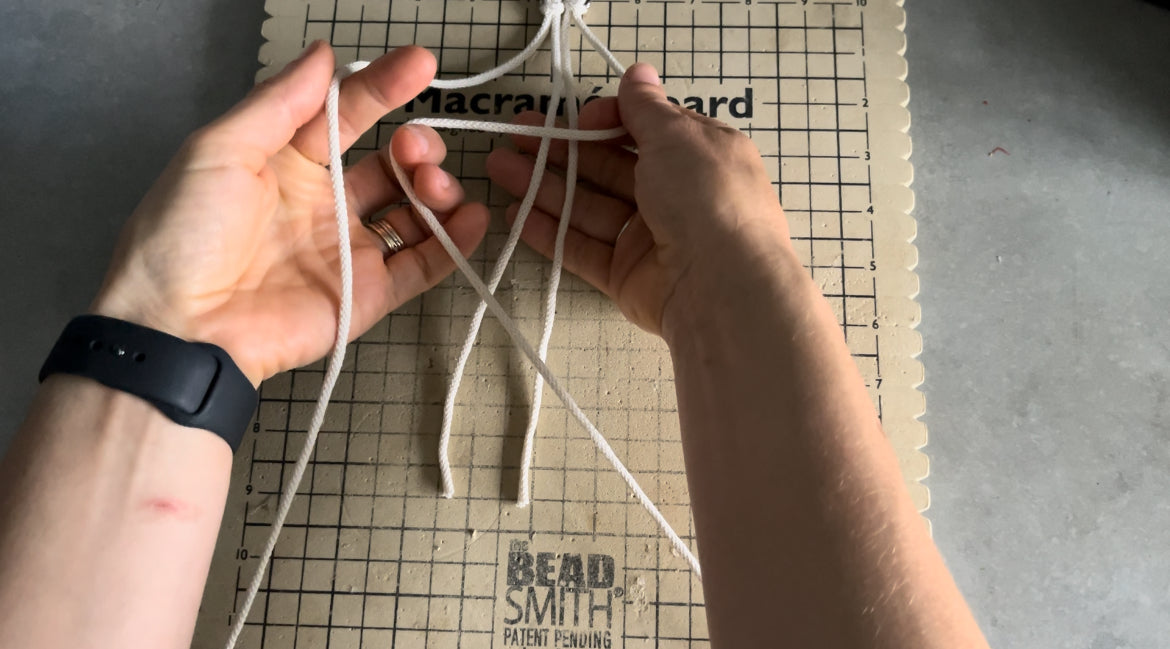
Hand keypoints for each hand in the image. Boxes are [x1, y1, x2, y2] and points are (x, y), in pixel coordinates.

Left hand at [92, 42, 488, 384]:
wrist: (179, 329)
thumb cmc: (182, 236)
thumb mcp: (219, 149)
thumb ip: (278, 102)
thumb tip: (323, 56)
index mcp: (284, 164)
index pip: (345, 115)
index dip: (382, 87)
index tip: (419, 64)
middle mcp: (321, 205)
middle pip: (389, 164)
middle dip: (415, 146)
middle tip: (414, 146)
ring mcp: (347, 250)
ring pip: (412, 211)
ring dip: (436, 189)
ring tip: (433, 185)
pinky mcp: (367, 295)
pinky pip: (423, 265)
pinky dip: (455, 242)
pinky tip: (472, 217)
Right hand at [485, 63, 793, 337]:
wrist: (722, 285)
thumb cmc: (706, 197)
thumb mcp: (677, 136)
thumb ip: (647, 107)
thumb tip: (638, 72)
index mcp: (698, 156)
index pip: (644, 130)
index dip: (606, 120)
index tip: (578, 119)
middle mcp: (676, 195)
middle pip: (608, 167)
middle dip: (560, 149)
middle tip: (514, 136)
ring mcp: (650, 237)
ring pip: (589, 206)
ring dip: (543, 186)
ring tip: (498, 167)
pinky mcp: (627, 276)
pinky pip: (583, 248)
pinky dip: (550, 232)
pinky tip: (515, 214)